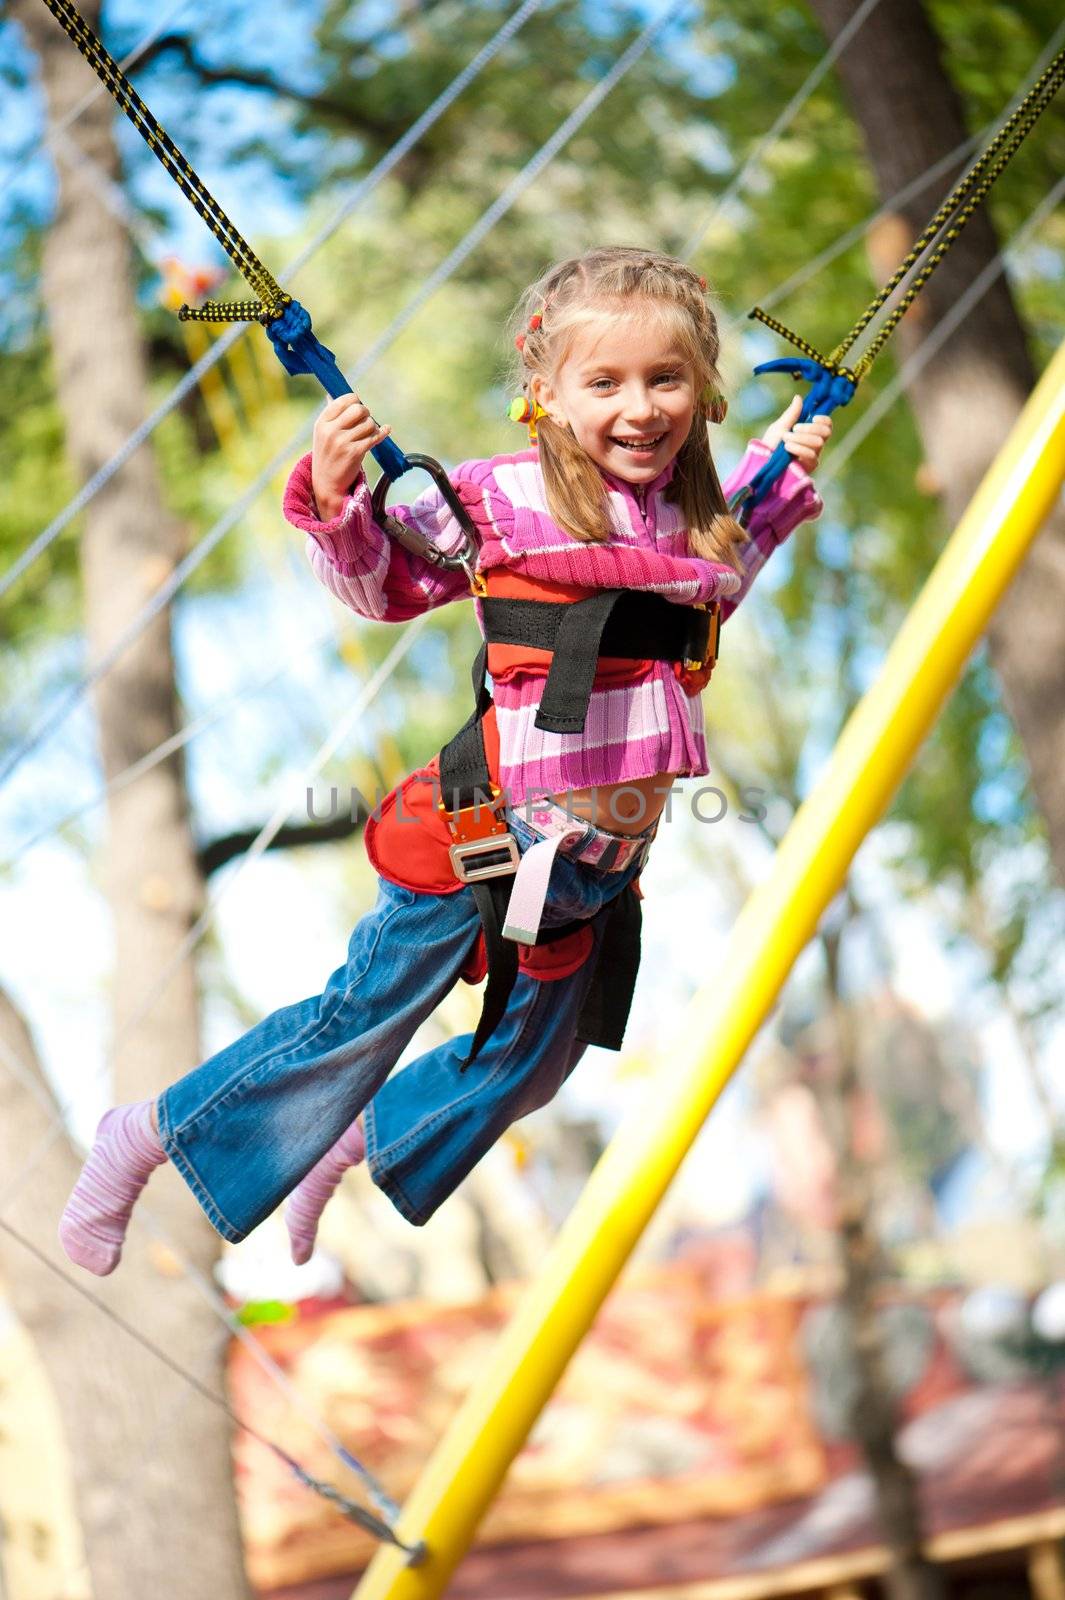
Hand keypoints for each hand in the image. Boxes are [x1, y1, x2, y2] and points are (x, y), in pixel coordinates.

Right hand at [311, 394, 390, 519]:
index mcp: (322, 422)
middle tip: (365, 421)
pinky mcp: (354, 453)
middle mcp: (331, 430)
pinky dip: (383, 432)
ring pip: (369, 423)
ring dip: (373, 427)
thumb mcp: (322, 433)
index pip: (344, 400)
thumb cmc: (327, 455)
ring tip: (369, 433)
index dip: (355, 401)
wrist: (327, 483)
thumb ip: (330, 415)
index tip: (358, 408)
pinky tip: (387, 430)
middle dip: (366, 413)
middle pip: (359, 409)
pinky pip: (375, 437)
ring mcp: (342, 442)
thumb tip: (331, 395)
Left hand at [761, 395, 831, 472]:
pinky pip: (812, 454)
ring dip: (800, 438)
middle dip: (809, 428)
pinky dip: (799, 448)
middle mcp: (815, 444)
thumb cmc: (770, 444)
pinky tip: (788, 447)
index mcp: (810, 432)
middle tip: (794, 428)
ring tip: (785, 440)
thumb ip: (791, 413)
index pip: (827, 425)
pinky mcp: (810, 466)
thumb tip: (798, 397)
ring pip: (818, 442)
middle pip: (826, 432)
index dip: (824, 420)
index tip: (813, 417)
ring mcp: (813, 455)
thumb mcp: (780, 426)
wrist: (763, 462)